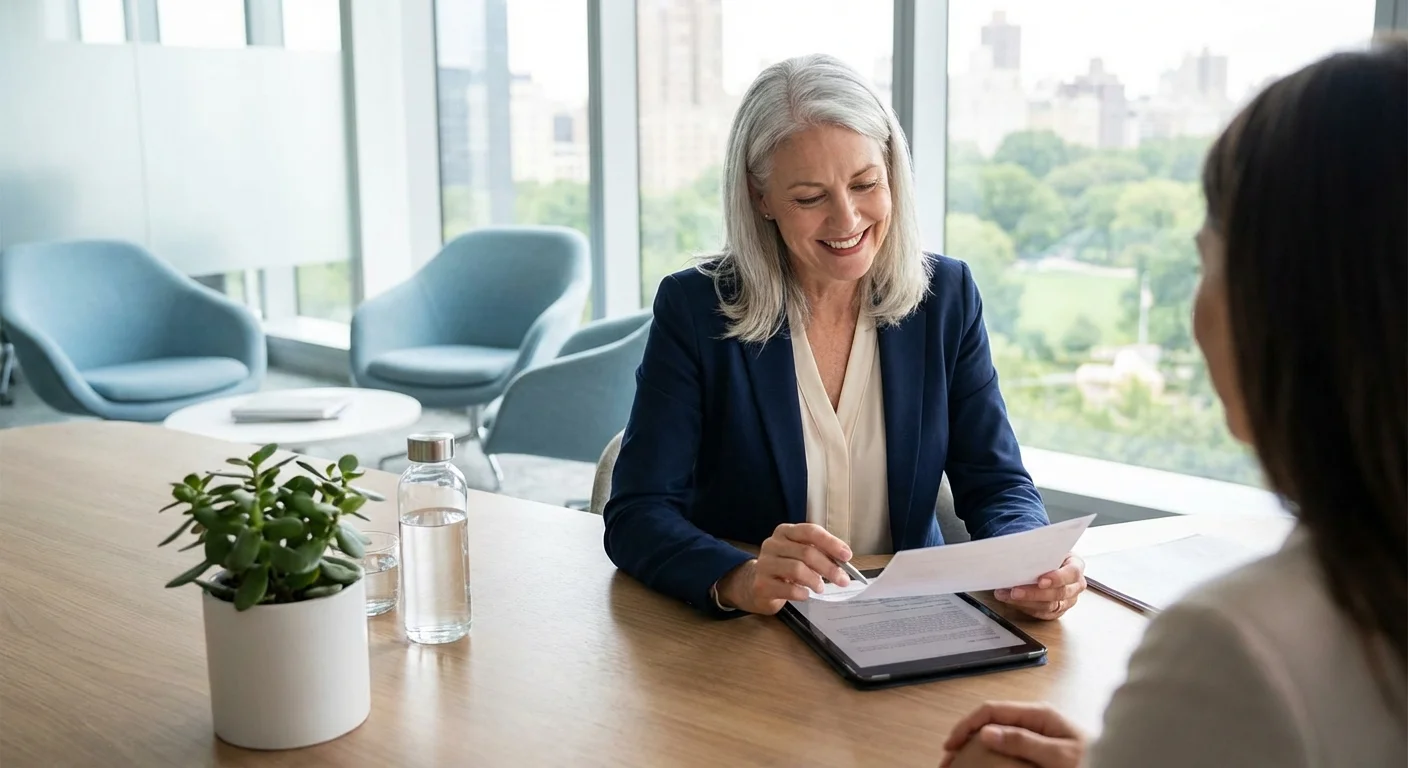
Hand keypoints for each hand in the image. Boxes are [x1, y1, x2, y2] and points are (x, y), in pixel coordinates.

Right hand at [716, 523, 851, 614]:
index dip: (831, 543)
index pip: (810, 531)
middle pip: (806, 552)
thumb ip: (818, 553)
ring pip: (797, 569)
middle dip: (829, 567)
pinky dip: (802, 593)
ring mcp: (765, 564)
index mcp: (785, 532)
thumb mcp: (798, 554)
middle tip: (843, 579)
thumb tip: (843, 562)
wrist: (754, 585)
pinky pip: (788, 589)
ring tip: (821, 587)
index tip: (847, 556)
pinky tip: (805, 594)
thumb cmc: (783, 568)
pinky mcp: (761, 584)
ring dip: (815, 580)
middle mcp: (772, 544)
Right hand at [940, 702, 1085, 767]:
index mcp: (1038, 714)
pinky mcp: (1040, 746)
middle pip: (990, 721)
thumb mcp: (1058, 756)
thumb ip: (1024, 742)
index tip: (951, 746)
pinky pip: (1009, 745)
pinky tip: (984, 763)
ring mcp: (1037, 732)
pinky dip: (991, 752)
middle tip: (949, 759)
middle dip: (966, 736)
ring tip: (960, 762)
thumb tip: (987, 731)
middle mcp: (1035, 719)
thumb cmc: (1093, 761)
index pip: (992, 711)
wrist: (1119, 763)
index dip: (967, 725)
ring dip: (975, 745)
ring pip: (997, 733)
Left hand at [994, 553, 1085, 619]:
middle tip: (1015, 591)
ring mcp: (1067, 600)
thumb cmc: (1047, 553)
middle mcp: (1075, 585)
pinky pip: (1041, 613)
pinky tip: (1010, 600)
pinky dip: (1023, 607)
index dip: (1057, 578)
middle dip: (1034, 593)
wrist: (1047, 562)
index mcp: (1076, 565)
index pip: (1072, 573)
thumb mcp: (1049, 547)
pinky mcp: (1056, 611)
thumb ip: (1041, 550)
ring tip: (1007, 595)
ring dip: (1025, 602)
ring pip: (1048, 606)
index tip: (1041, 581)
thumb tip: (1021, 550)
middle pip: (1059, 593)